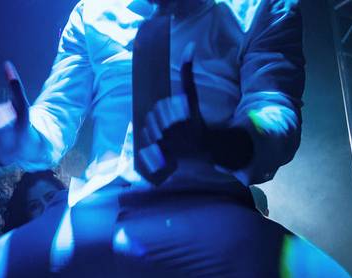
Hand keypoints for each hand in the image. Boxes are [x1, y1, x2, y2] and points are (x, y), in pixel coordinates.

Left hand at [137, 43, 204, 181]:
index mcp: (182, 115)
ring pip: (147, 130)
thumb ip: (188, 74)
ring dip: (152, 132)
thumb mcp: (192, 97)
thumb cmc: (196, 120)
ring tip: (165, 135)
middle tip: (169, 127)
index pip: (158, 107)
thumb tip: (189, 46)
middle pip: (151, 118)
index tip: (174, 115)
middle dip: (156, 121)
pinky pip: (147, 145)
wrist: (205, 148)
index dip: (163, 110)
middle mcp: (176, 130)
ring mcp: (170, 144)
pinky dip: (150, 143)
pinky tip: (161, 144)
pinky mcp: (165, 156)